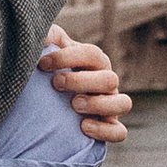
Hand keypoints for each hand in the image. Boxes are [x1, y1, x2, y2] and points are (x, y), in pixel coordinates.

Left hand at [39, 28, 131, 143]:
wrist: (48, 101)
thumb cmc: (51, 71)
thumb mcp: (48, 50)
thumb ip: (48, 37)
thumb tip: (44, 34)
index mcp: (95, 61)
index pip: (91, 54)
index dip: (67, 57)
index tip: (43, 63)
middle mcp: (107, 81)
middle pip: (109, 78)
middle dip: (81, 81)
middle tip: (56, 83)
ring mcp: (111, 105)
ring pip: (123, 103)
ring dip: (98, 104)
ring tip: (74, 104)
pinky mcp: (109, 127)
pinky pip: (119, 132)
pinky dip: (104, 130)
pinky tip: (83, 127)